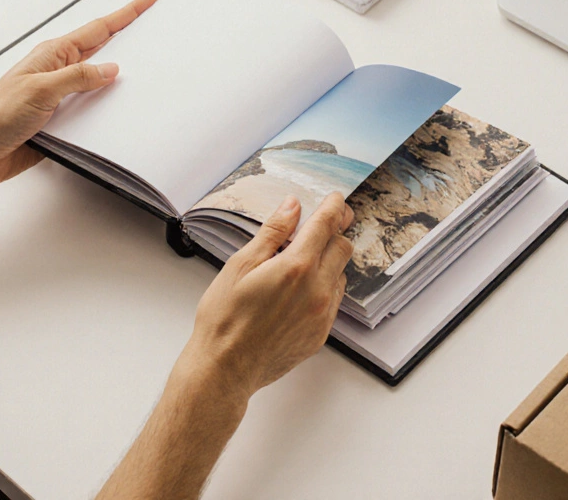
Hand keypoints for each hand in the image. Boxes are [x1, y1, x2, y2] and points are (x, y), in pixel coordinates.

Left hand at [0, 0, 157, 191]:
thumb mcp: (40, 91)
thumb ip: (77, 78)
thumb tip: (110, 68)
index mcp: (53, 56)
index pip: (99, 29)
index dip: (126, 14)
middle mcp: (57, 72)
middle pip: (102, 50)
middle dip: (129, 38)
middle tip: (153, 25)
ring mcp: (59, 96)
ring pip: (98, 81)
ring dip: (119, 77)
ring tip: (146, 65)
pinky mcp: (59, 119)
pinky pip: (90, 109)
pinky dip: (106, 107)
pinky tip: (119, 109)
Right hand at [178, 192, 354, 399]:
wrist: (226, 368)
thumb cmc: (224, 318)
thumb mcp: (240, 265)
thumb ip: (272, 234)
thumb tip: (292, 208)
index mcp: (296, 267)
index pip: (326, 226)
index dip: (334, 208)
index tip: (335, 200)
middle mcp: (317, 290)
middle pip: (343, 248)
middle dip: (336, 231)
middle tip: (324, 223)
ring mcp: (322, 314)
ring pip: (341, 274)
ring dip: (330, 260)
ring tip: (304, 259)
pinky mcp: (321, 334)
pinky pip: (334, 301)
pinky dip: (325, 286)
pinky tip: (302, 288)